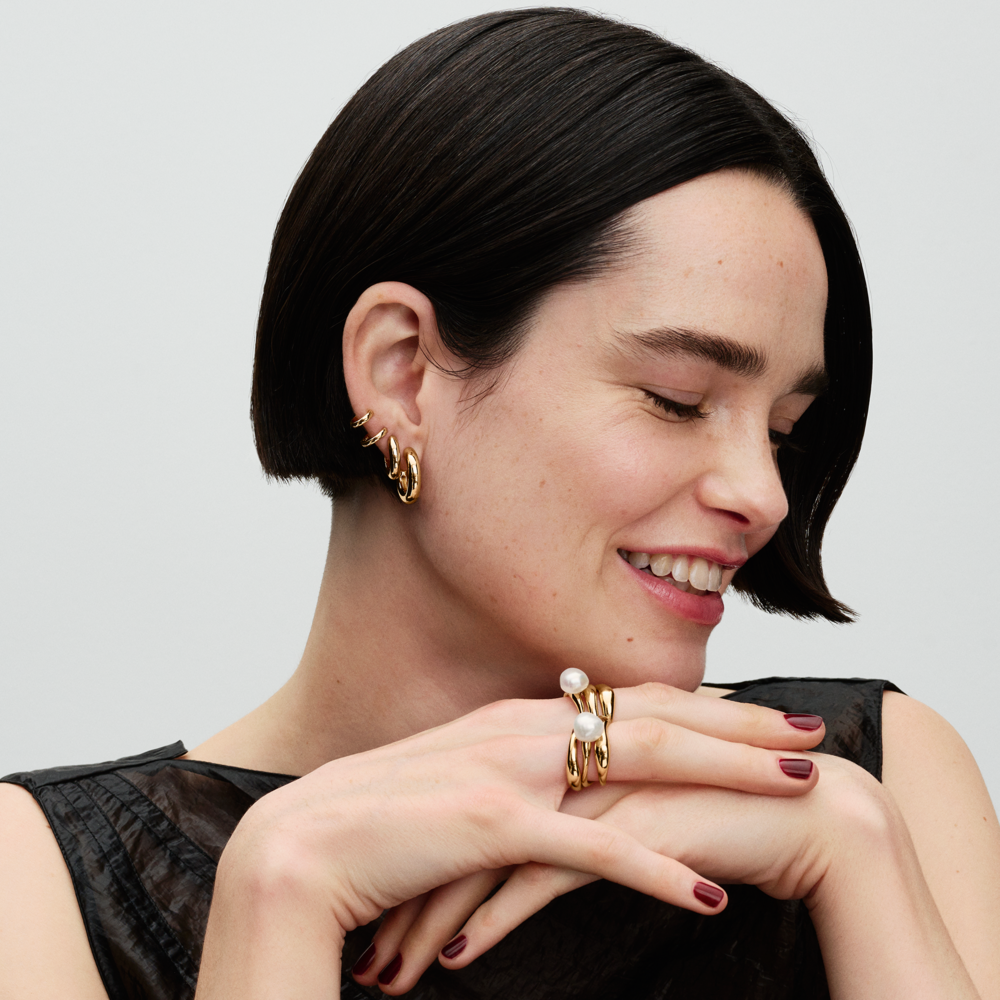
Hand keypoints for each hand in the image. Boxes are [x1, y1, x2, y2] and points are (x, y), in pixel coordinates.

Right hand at [195, 683, 823, 997]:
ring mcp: (506, 770)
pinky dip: (655, 870)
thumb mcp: (459, 791)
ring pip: (640, 763)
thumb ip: (515, 780)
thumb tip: (568, 794)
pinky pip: (590, 849)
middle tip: (810, 733)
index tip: (761, 717)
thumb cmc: (377, 830)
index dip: (702, 708)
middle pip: (653, 717)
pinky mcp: (487, 825)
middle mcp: (519, 728)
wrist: (293, 854)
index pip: (629, 704)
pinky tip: (710, 893)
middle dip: (739, 724)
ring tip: (795, 787)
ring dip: (724, 775)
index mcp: (515, 719)